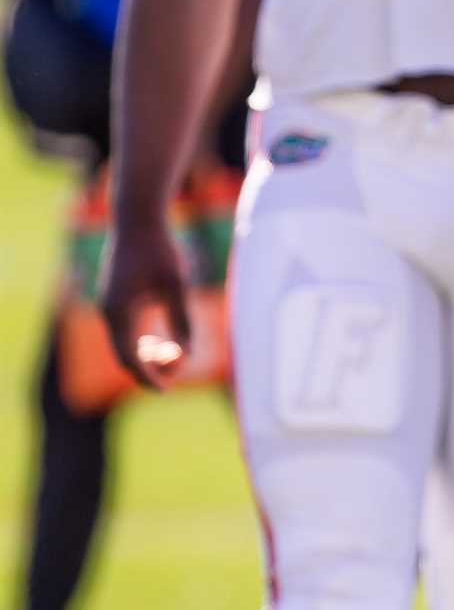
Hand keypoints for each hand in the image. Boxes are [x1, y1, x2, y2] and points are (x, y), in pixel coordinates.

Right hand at [99, 222, 191, 388]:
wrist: (137, 220)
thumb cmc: (160, 250)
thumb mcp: (176, 285)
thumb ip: (182, 319)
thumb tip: (188, 354)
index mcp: (119, 314)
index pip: (130, 359)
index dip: (148, 377)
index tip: (166, 389)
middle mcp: (109, 313)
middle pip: (125, 354)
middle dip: (148, 368)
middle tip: (175, 375)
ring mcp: (109, 305)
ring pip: (124, 343)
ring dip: (145, 354)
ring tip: (172, 355)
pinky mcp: (114, 298)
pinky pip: (124, 330)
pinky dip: (140, 341)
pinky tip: (158, 341)